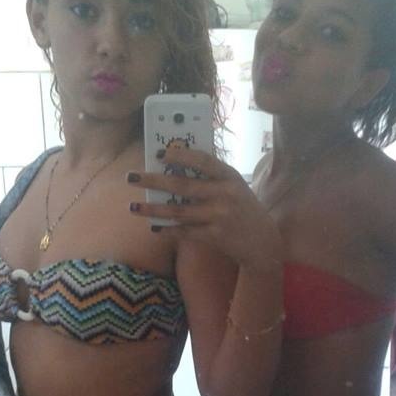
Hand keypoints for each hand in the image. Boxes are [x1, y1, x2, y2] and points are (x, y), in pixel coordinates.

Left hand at [128, 146, 280, 271]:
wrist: (263, 242)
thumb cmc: (243, 209)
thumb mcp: (234, 187)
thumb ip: (211, 177)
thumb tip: (173, 165)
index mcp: (229, 176)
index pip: (203, 160)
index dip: (180, 155)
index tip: (158, 153)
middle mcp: (225, 194)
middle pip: (183, 185)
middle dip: (153, 180)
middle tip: (131, 177)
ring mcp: (219, 216)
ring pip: (178, 211)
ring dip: (153, 209)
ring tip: (134, 207)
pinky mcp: (215, 236)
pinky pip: (184, 232)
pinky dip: (168, 230)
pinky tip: (155, 227)